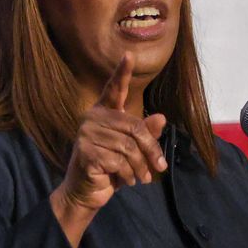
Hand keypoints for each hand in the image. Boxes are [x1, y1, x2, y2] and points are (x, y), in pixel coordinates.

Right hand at [51, 54, 167, 245]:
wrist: (86, 193)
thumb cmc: (110, 168)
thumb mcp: (132, 151)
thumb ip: (145, 134)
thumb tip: (161, 117)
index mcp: (103, 113)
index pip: (114, 89)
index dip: (122, 72)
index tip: (129, 54)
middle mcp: (92, 119)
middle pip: (135, 127)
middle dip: (151, 150)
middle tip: (160, 167)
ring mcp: (86, 135)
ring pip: (128, 147)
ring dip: (140, 166)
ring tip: (142, 178)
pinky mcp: (86, 153)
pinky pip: (118, 161)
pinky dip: (128, 174)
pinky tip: (127, 181)